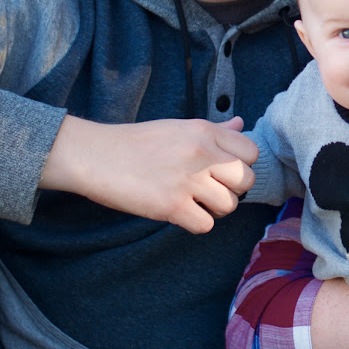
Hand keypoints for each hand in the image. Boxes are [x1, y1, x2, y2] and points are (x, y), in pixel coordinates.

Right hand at [41, 114, 257, 232]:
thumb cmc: (139, 141)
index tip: (225, 169)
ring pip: (230, 205)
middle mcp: (202, 153)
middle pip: (247, 180)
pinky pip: (206, 225)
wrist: (97, 155)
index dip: (242, 164)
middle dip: (234, 189)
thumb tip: (240, 124)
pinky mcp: (171, 206)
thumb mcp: (180, 127)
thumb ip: (215, 129)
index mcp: (205, 131)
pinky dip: (197, 223)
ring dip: (216, 208)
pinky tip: (182, 213)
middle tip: (213, 190)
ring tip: (197, 202)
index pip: (252, 151)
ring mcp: (188, 180)